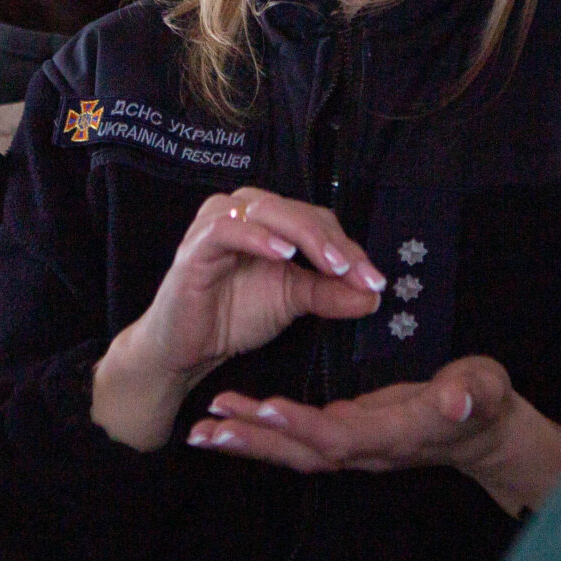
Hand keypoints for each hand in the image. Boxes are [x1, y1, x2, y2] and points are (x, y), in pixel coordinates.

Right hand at [92, 189, 384, 450]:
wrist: (185, 349)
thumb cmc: (232, 315)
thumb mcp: (292, 301)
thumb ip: (329, 293)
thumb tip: (374, 293)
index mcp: (269, 219)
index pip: (318, 220)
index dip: (349, 247)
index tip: (375, 280)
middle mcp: (243, 210)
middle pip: (299, 212)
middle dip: (334, 244)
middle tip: (360, 274)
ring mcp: (216, 223)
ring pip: (269, 211)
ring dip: (305, 236)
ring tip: (333, 264)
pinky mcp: (195, 246)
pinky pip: (227, 229)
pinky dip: (257, 238)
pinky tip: (282, 254)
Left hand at [189, 355, 560, 515]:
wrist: (486, 432)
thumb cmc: (484, 404)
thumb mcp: (485, 389)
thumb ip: (472, 395)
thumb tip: (455, 401)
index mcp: (395, 434)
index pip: (341, 433)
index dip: (302, 423)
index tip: (264, 405)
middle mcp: (367, 449)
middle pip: (302, 452)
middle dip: (255, 441)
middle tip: (208, 427)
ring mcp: (355, 447)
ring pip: (293, 452)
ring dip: (248, 441)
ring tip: (203, 430)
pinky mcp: (347, 437)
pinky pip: (297, 443)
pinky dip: (262, 435)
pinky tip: (233, 422)